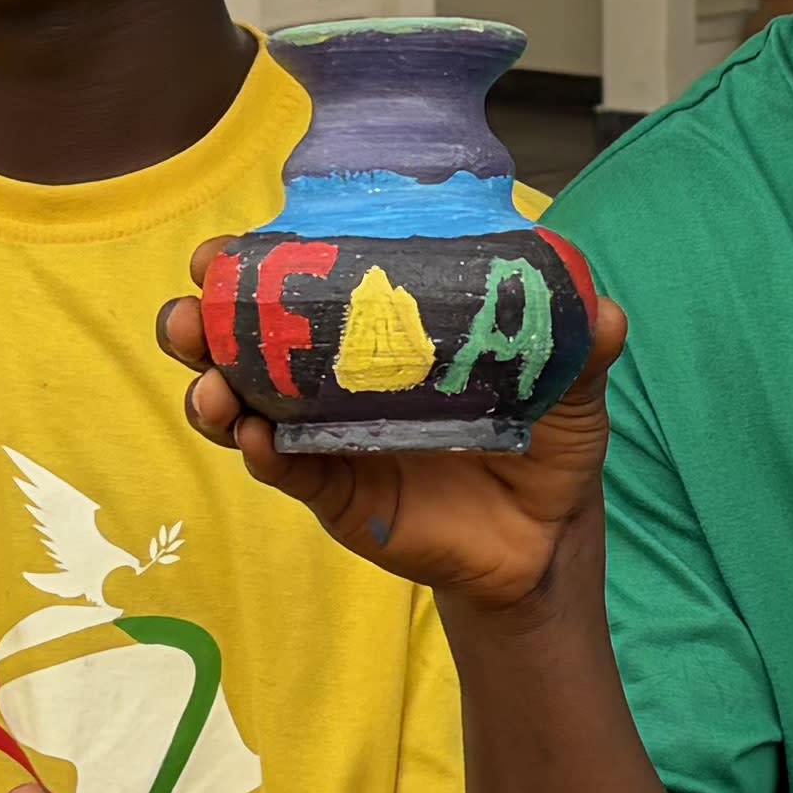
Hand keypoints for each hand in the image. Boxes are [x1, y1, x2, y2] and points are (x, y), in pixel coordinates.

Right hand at [165, 261, 625, 613]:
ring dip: (217, 395)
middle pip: (244, 346)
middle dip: (201, 325)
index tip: (221, 252)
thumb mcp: (565, 390)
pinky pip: (291, 474)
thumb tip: (602, 309)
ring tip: (216, 393)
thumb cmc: (543, 444)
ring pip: (247, 411)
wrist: (545, 540)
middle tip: (190, 315)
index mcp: (375, 335)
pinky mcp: (339, 496)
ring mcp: (329, 440)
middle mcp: (335, 382)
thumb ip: (578, 347)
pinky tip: (262, 442)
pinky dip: (269, 456)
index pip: (298, 288)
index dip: (248, 268)